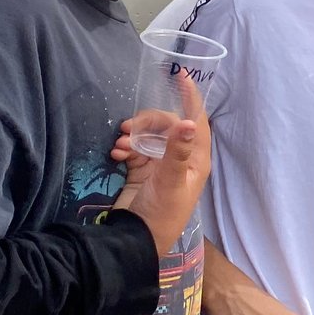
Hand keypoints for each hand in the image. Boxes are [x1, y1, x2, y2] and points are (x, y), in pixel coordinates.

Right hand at [109, 75, 209, 256]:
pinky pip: (134, 148)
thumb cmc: (162, 212)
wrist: (136, 239)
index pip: (196, 120)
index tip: (180, 75)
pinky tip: (116, 154)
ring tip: (119, 144)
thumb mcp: (172, 181)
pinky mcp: (141, 170)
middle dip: (148, 122)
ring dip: (133, 134)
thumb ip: (178, 152)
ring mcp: (160, 163)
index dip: (190, 97)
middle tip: (127, 127)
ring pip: (148, 135)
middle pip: (167, 125)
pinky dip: (125, 147)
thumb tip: (187, 122)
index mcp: (196, 158)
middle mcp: (181, 158)